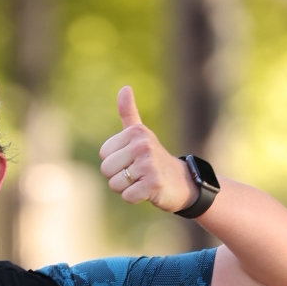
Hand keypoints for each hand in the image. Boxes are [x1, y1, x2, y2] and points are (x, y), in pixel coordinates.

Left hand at [99, 87, 197, 213]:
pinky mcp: (154, 184)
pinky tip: (148, 191)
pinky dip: (135, 198)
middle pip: (107, 170)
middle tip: (137, 174)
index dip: (115, 163)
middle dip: (118, 177)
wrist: (182, 182)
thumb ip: (129, 112)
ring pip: (115, 184)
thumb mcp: (141, 134)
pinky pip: (128, 196)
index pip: (104, 155)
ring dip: (127, 188)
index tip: (132, 161)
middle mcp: (142, 145)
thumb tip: (124, 87)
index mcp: (135, 132)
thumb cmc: (154, 158)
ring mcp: (149, 165)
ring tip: (142, 181)